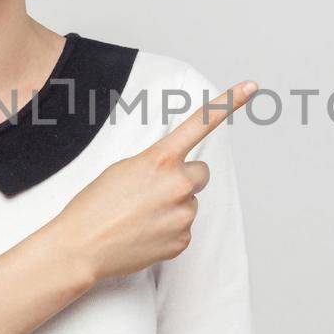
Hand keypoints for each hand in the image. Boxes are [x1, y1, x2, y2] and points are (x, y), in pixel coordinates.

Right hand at [52, 79, 258, 285]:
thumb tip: (176, 176)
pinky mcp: (182, 240)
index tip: (252, 86)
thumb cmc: (95, 206)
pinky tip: (144, 233)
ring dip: (173, 207)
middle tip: (153, 192)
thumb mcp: (124, 168)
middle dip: (184, 179)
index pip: (200, 124)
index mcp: (161, 159)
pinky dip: (168, 230)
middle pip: (200, 174)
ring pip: (190, 203)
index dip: (229, 102)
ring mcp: (183, 214)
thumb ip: (156, 164)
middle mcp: (179, 184)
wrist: (81, 247)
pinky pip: (183, 228)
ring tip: (141, 217)